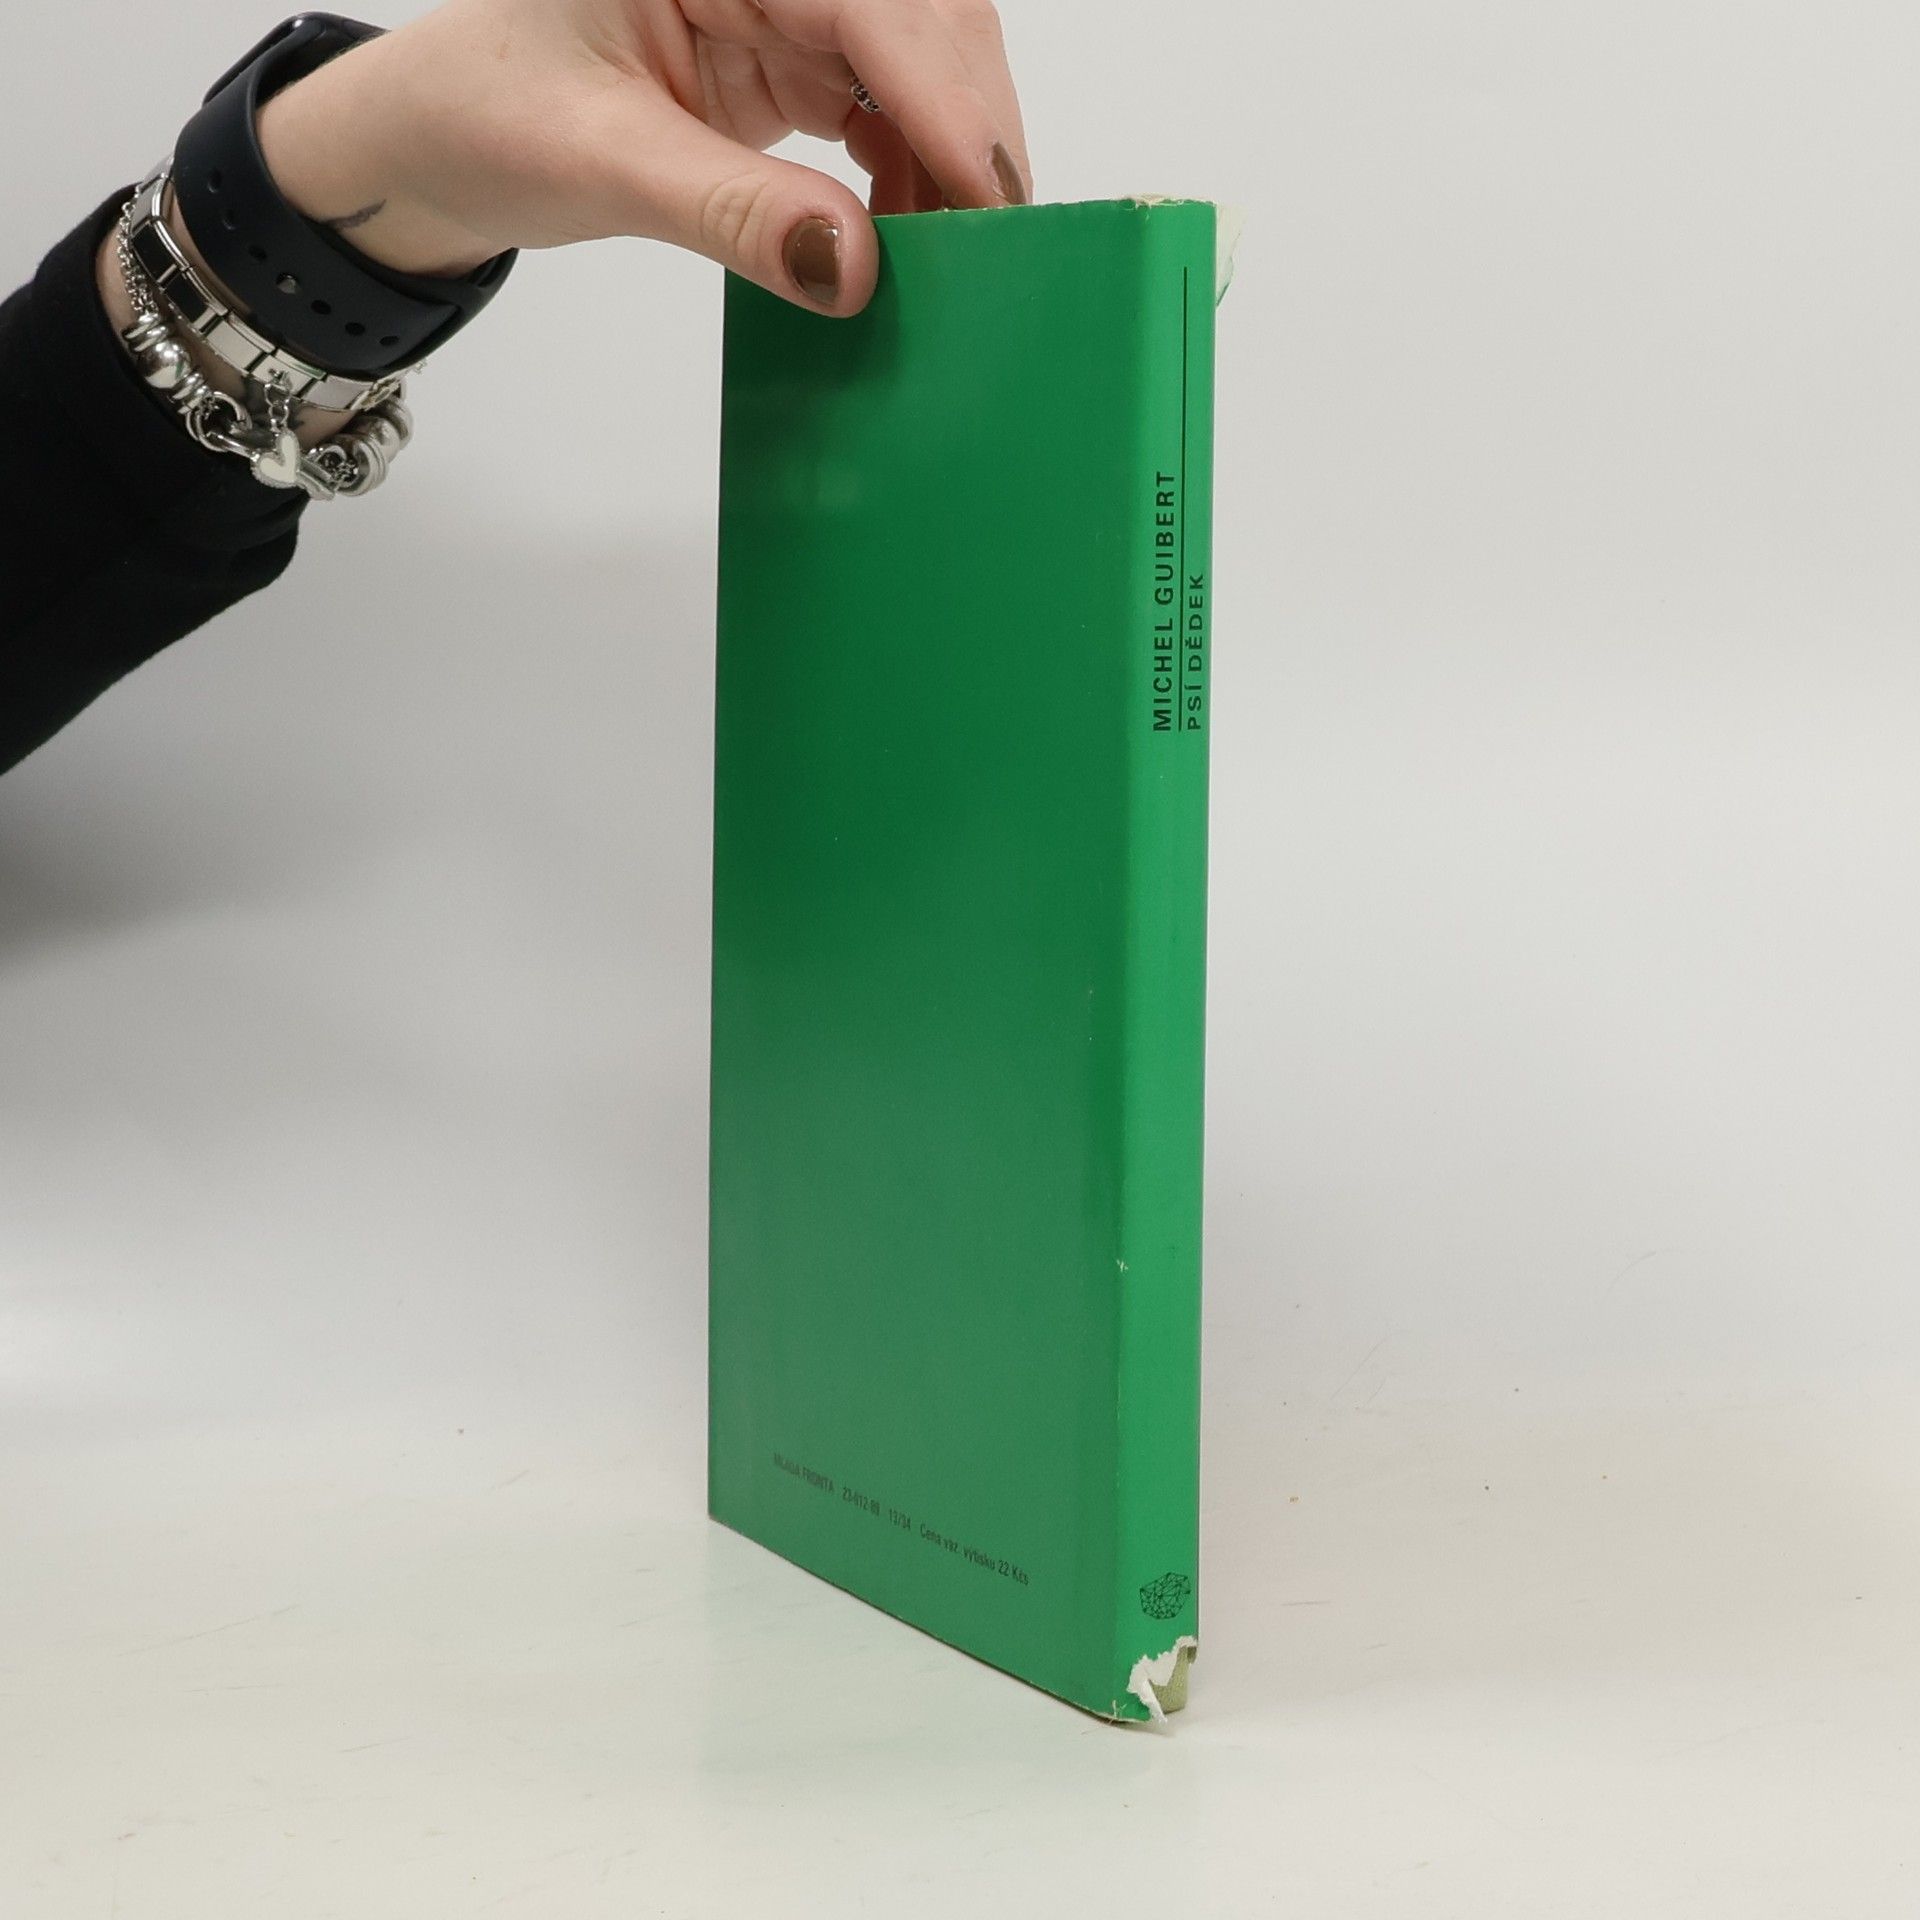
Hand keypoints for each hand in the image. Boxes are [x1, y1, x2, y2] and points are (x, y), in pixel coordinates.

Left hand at [256, 0, 1032, 314]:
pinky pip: (889, 101)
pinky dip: (914, 173)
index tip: (993, 199)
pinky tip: (909, 237)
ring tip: (953, 259)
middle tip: (998, 249)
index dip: (946, 98)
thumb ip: (730, 213)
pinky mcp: (795, 52)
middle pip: (923, 17)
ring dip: (951, 156)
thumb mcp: (598, 162)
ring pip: (922, 59)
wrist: (438, 136)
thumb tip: (854, 270)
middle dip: (969, 127)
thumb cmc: (482, 112)